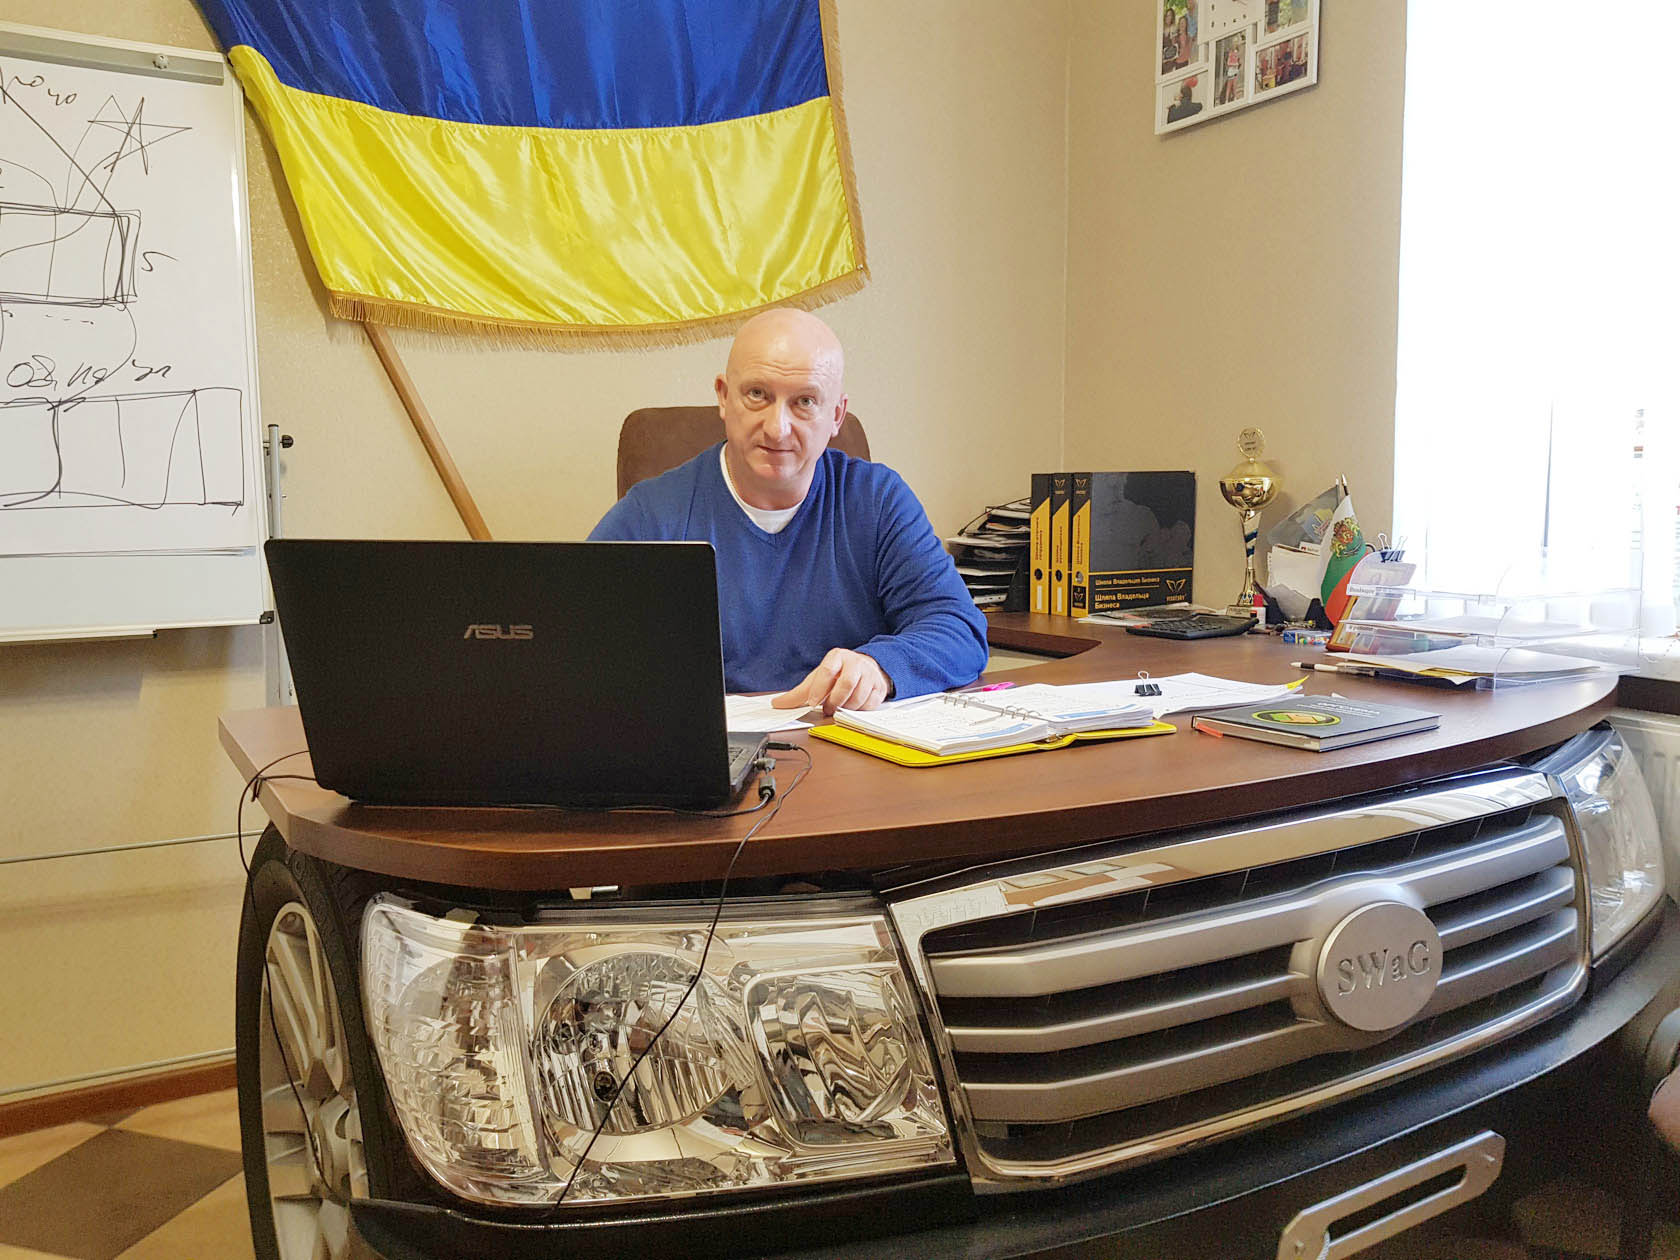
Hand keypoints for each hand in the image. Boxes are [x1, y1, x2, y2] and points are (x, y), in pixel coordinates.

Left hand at [771, 649, 891, 715]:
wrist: (865, 669)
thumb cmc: (838, 674)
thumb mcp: (818, 679)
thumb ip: (799, 693)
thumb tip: (777, 703)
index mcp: (837, 657)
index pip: (827, 670)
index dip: (819, 688)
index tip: (813, 702)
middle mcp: (855, 663)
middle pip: (847, 683)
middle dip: (835, 700)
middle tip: (827, 709)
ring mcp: (870, 674)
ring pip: (860, 695)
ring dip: (847, 707)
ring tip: (840, 709)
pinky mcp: (880, 687)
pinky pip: (871, 703)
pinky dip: (860, 710)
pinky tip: (853, 708)